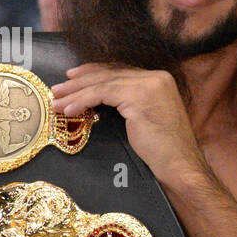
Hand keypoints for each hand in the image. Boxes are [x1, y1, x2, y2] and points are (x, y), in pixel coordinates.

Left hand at [51, 64, 204, 188]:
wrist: (180, 165)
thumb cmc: (164, 151)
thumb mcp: (145, 119)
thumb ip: (128, 104)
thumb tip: (99, 101)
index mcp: (160, 80)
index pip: (120, 71)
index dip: (93, 72)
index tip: (72, 77)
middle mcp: (156, 77)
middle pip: (109, 74)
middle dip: (78, 82)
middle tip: (57, 90)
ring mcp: (149, 85)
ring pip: (102, 83)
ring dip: (74, 93)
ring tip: (56, 102)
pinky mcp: (138, 97)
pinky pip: (102, 94)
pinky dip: (82, 101)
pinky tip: (69, 110)